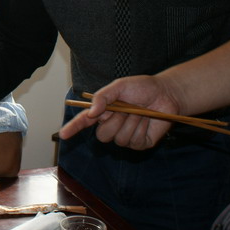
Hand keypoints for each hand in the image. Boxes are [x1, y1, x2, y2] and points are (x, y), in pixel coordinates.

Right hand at [59, 75, 178, 149]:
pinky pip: (134, 142)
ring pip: (119, 139)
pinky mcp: (140, 143)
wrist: (166, 94)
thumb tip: (91, 112)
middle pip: (103, 135)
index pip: (84, 122)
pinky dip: (142, 129)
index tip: (64, 134)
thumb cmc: (142, 88)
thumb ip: (102, 97)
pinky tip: (148, 120)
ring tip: (140, 112)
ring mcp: (126, 137)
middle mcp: (112, 126)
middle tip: (127, 108)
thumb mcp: (119, 86)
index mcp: (103, 112)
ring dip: (131, 123)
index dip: (73, 129)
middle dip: (115, 121)